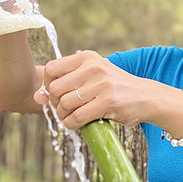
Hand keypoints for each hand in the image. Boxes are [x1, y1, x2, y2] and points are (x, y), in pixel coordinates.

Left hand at [35, 51, 153, 128]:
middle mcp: (93, 67)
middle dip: (55, 103)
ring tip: (72, 117)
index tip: (58, 95)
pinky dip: (72, 124)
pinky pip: (77, 117)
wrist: (146, 97)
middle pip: (55, 88)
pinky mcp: (108, 102)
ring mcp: (101, 84)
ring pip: (64, 104)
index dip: (49, 86)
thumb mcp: (89, 79)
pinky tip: (77, 123)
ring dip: (64, 116)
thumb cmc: (114, 89)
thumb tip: (36, 96)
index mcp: (86, 57)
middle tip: (66, 109)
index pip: (51, 70)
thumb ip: (63, 85)